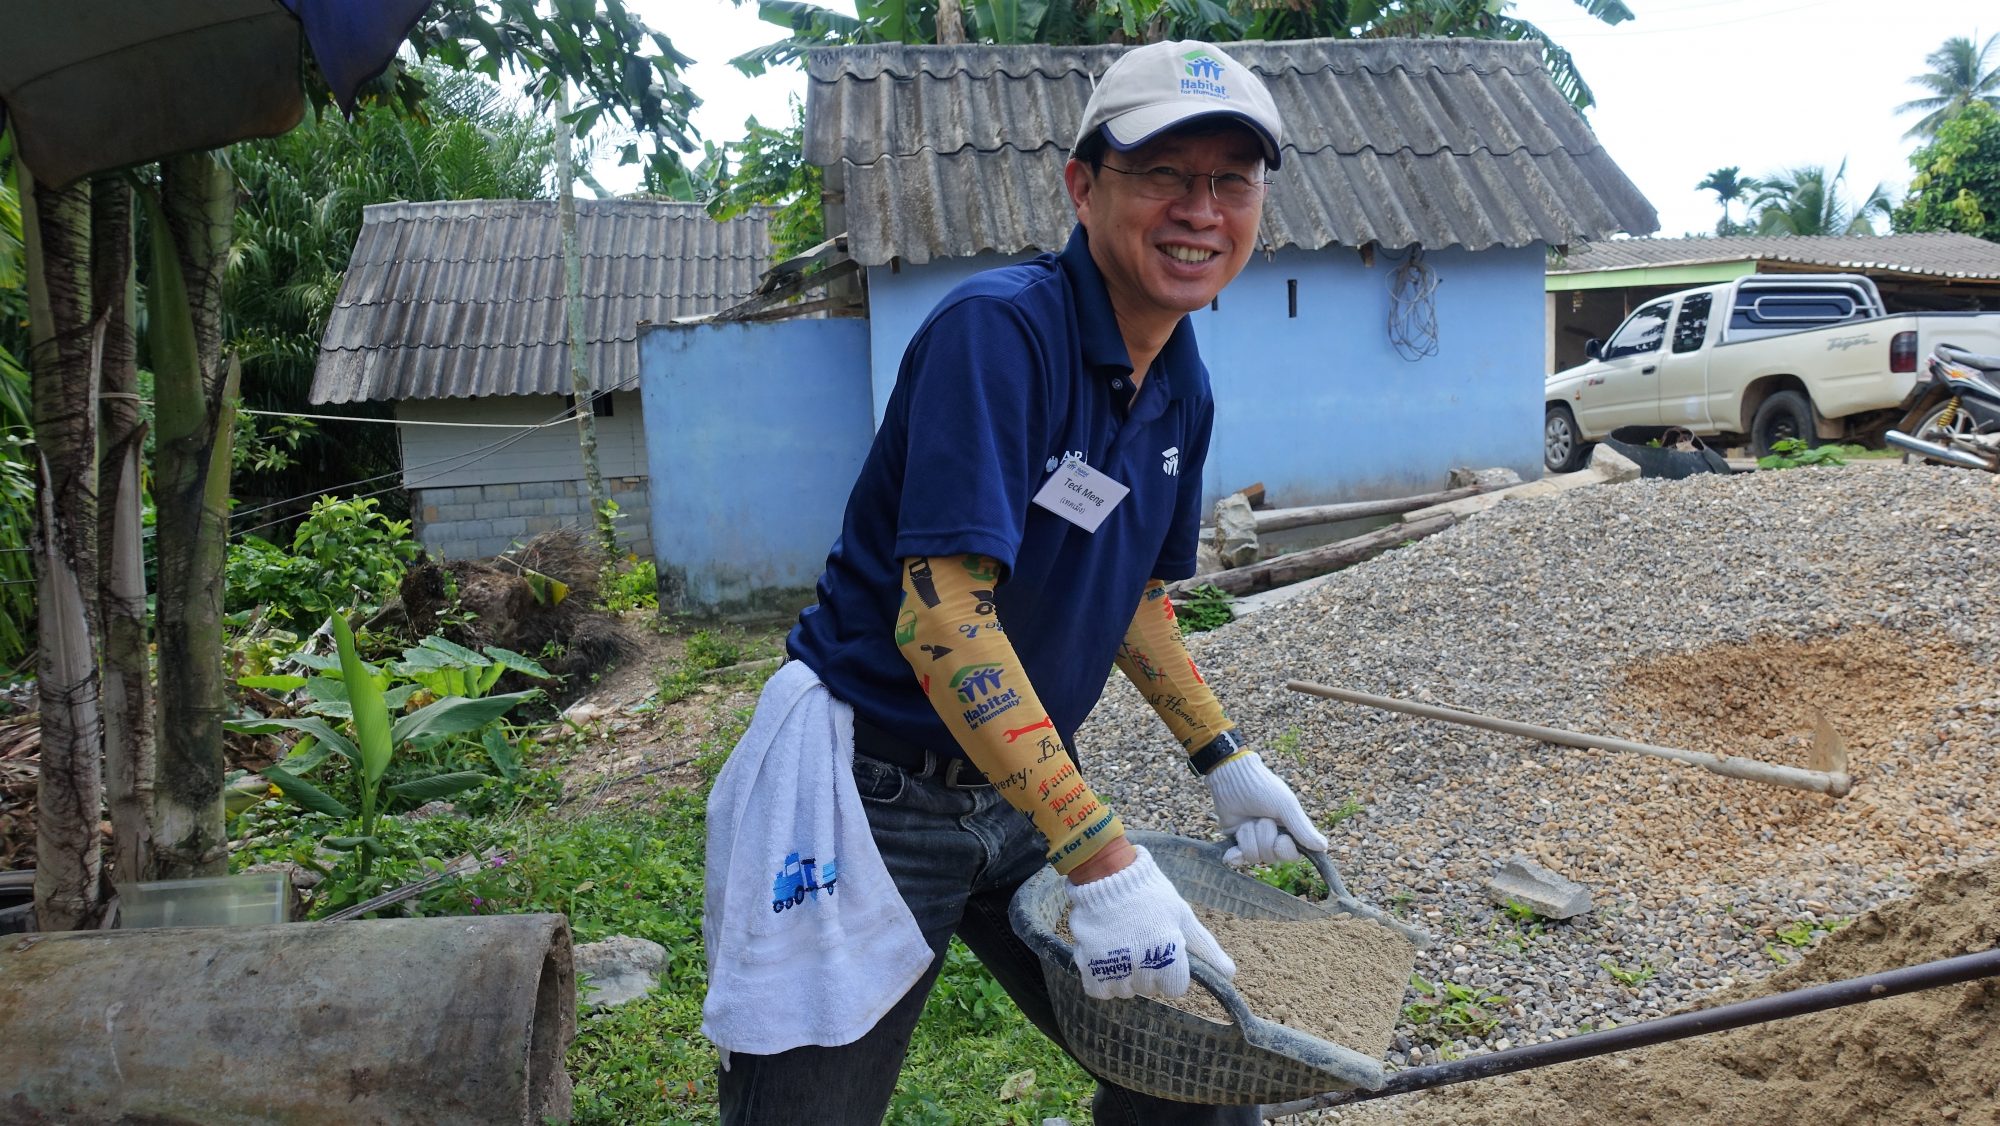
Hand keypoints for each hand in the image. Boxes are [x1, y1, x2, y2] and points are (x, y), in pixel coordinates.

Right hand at [1064, 845, 1233, 999]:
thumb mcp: (1182, 916)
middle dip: (1148, 971)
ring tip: (1122, 948)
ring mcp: (1113, 965)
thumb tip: (1230, 974)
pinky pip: (1098, 990)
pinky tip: (1105, 959)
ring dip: (1125, 976)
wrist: (1108, 874)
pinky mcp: (1088, 963)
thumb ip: (1205, 948)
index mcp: (1169, 953)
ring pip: (1124, 991)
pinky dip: (1102, 979)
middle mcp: (1142, 964)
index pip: (1176, 989)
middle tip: (1142, 943)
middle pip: (1149, 989)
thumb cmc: (1151, 894)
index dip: (1172, 971)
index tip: (1164, 953)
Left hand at [1204, 751, 1329, 866]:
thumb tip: (1324, 847)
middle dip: (1264, 836)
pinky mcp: (1234, 841)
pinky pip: (1237, 859)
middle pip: (1270, 856)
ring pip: (1253, 857)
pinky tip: (1233, 852)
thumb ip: (1303, 829)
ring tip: (1247, 820)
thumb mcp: (1286, 806)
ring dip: (1248, 836)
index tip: (1281, 838)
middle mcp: (1270, 838)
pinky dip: (1234, 856)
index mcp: (1287, 830)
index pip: (1291, 855)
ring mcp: (1252, 841)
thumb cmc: (1263, 788)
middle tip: (1261, 818)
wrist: (1232, 778)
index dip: (1284, 849)